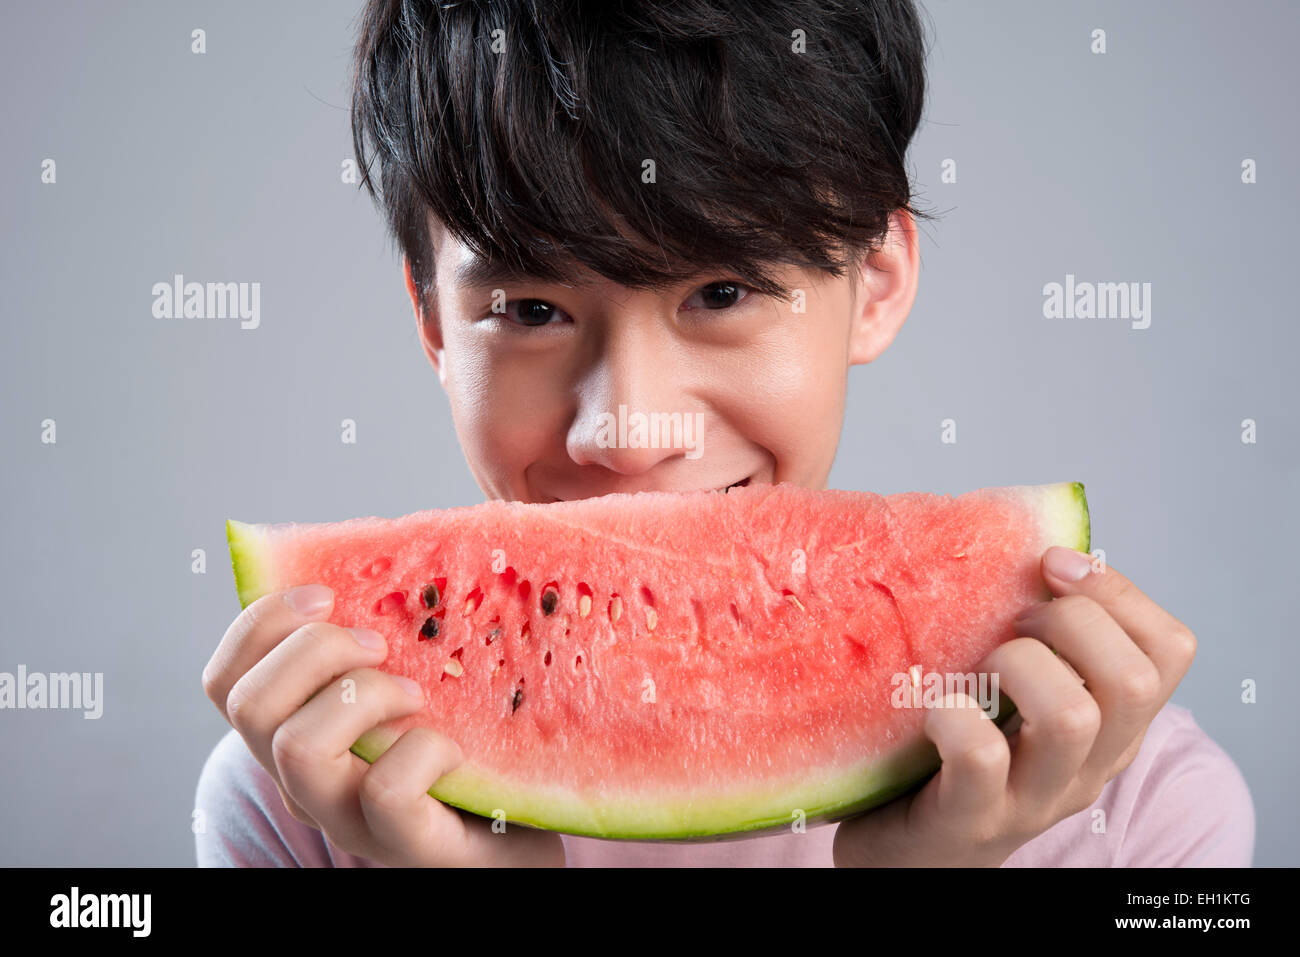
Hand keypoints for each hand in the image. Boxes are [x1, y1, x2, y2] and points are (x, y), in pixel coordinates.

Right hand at [203, 584, 563, 866]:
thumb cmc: (463, 754)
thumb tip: (391, 550)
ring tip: (415, 693)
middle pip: (249, 706)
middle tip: (377, 645)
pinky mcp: (405, 843)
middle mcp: (305, 782)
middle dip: (313, 651)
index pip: (223, 681)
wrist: (515, 844)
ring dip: (361, 694)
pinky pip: (385, 787)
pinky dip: (423, 749)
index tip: (324, 592)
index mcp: (297, 735)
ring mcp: (348, 819)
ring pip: (297, 746)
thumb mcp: (413, 688)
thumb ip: (385, 640)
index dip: (258, 624)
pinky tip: (456, 746)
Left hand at [833, 546, 1196, 866]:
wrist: (908, 852)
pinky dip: (952, 712)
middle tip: (1012, 622)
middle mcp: (1088, 766)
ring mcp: (1034, 799)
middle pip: (1130, 679)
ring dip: (1017, 664)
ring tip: (977, 666)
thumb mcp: (1017, 692)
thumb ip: (1035, 632)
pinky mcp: (970, 818)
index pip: (1171, 649)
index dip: (1119, 591)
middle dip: (1069, 622)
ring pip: (1071, 716)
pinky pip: (981, 755)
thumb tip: (1026, 539)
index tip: (1053, 565)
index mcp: (1111, 726)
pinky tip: (930, 703)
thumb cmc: (957, 751)